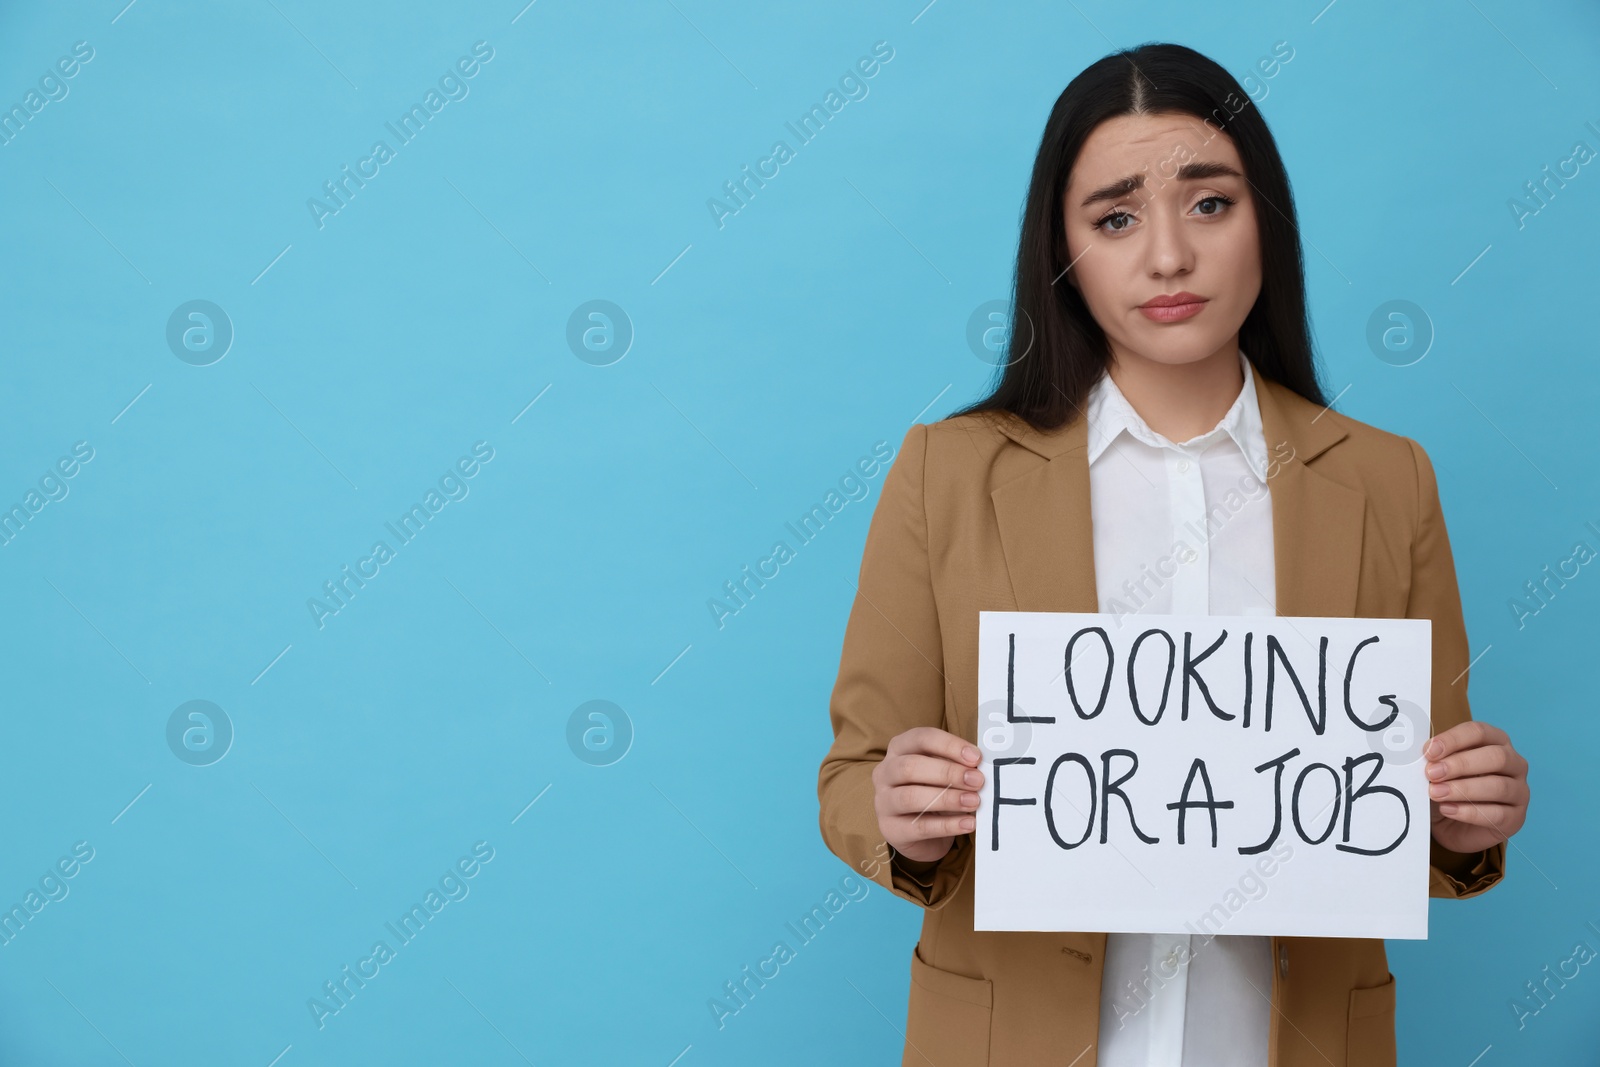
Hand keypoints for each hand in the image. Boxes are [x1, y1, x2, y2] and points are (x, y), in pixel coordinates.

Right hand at [872, 726, 983, 863]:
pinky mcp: (891, 830)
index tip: (975, 757)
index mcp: (898, 750)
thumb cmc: (933, 794)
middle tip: (977, 781)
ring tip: (974, 802)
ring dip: (947, 799)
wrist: (921, 836)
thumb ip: (956, 766)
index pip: (920, 738)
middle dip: (948, 773)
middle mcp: (885, 773)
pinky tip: (968, 823)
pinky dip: (947, 825)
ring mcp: (883, 803)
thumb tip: (979, 768)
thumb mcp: (942, 774)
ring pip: (911, 797)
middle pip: (911, 766)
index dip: (949, 745)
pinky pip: (919, 827)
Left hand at [1425, 720, 1528, 853]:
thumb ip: (1435, 759)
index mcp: (1495, 741)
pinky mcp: (1516, 817)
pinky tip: (1447, 809)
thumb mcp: (1439, 769)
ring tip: (1436, 793)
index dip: (1453, 740)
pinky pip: (1497, 814)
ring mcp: (1519, 791)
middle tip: (1432, 773)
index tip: (1429, 751)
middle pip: (1496, 757)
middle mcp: (1514, 763)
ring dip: (1463, 789)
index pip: (1479, 732)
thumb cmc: (1448, 786)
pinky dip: (1469, 812)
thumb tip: (1423, 754)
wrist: (1452, 824)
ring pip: (1499, 786)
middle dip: (1461, 764)